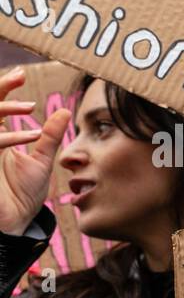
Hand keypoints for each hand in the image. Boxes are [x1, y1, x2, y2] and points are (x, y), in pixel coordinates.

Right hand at [0, 68, 69, 236]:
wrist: (16, 223)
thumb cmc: (24, 194)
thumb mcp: (42, 160)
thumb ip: (50, 136)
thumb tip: (64, 111)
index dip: (5, 87)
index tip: (22, 74)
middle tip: (18, 76)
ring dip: (3, 109)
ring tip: (28, 106)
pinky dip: (10, 138)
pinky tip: (32, 137)